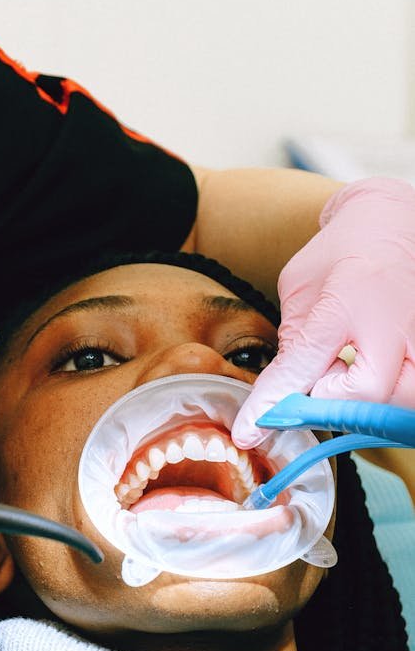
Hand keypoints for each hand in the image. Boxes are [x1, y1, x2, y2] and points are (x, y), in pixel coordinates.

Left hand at [233, 177, 414, 448]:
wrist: (395, 221)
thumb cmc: (343, 253)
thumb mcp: (300, 288)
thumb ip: (294, 343)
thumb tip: (277, 397)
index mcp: (346, 300)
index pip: (306, 365)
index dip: (276, 402)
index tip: (251, 429)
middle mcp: (393, 320)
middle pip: (367, 394)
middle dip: (335, 399)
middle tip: (321, 378)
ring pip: (401, 401)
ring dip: (370, 399)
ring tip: (352, 368)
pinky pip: (414, 394)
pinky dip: (394, 394)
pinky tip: (376, 368)